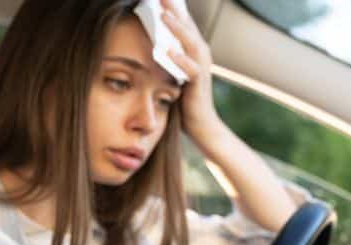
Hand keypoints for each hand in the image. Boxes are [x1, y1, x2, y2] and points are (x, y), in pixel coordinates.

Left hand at [160, 0, 223, 138]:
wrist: (201, 125)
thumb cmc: (185, 99)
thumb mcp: (173, 70)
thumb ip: (166, 55)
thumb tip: (149, 39)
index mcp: (193, 50)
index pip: (182, 22)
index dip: (172, 7)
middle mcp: (200, 55)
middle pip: (187, 26)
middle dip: (175, 9)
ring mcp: (201, 68)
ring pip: (190, 42)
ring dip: (177, 28)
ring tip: (163, 14)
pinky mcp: (198, 84)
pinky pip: (190, 68)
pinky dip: (179, 58)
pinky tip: (168, 50)